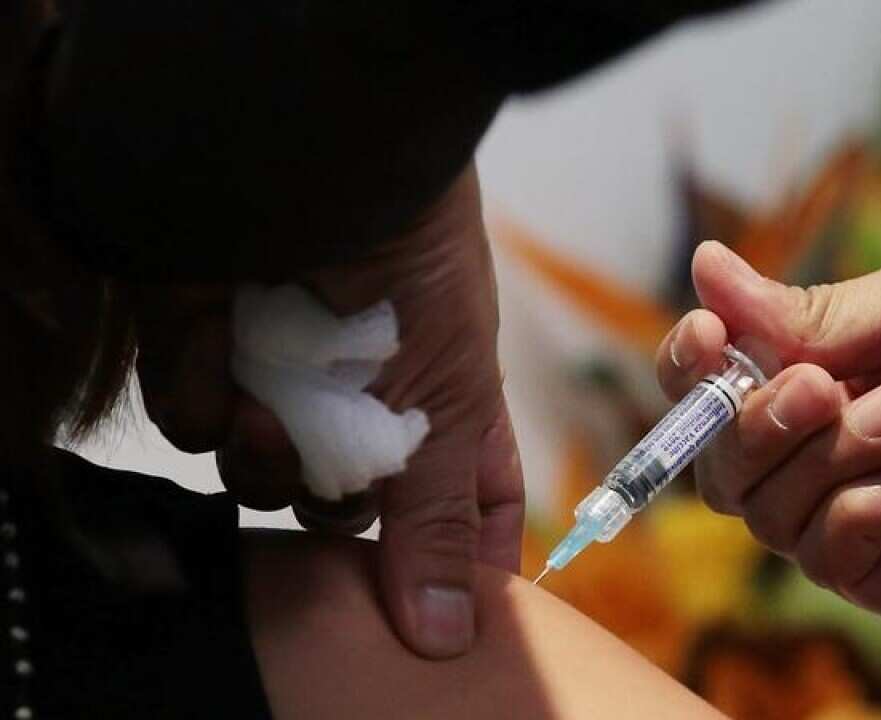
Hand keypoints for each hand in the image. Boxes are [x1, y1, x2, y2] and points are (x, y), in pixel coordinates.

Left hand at [135, 165, 522, 656]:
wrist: (318, 158)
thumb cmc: (417, 268)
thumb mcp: (449, 401)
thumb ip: (438, 521)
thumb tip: (450, 640)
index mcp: (445, 405)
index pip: (467, 503)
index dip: (462, 555)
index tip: (450, 608)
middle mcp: (365, 399)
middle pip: (348, 509)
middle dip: (341, 508)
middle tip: (346, 476)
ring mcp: (287, 377)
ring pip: (264, 478)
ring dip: (268, 453)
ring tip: (279, 402)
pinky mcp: (212, 351)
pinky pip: (199, 422)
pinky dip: (211, 395)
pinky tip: (230, 347)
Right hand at [656, 242, 880, 618]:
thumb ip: (807, 313)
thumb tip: (705, 266)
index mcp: (821, 378)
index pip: (713, 394)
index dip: (691, 372)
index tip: (707, 335)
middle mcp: (827, 453)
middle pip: (721, 466)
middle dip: (757, 422)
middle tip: (827, 387)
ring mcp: (862, 518)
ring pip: (767, 514)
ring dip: (828, 457)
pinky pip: (829, 560)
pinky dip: (862, 512)